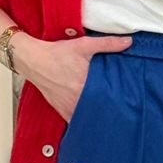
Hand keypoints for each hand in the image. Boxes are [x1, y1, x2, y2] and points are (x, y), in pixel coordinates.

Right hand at [12, 32, 131, 121]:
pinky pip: (75, 120)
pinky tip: (89, 116)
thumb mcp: (84, 45)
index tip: (126, 102)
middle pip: (98, 109)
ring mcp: (69, 107)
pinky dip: (82, 119)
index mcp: (86, 85)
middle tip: (120, 109)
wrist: (34, 61)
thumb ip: (107, 44)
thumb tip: (128, 42)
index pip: (108, 99)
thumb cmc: (57, 53)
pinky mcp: (61, 110)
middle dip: (108, 109)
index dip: (118, 102)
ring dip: (95, 115)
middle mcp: (77, 99)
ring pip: (87, 117)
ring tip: (106, 113)